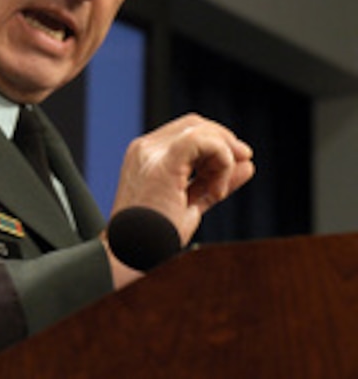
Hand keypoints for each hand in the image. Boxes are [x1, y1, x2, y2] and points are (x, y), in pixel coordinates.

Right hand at [103, 114, 254, 284]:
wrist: (133, 254)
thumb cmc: (154, 237)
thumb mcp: (191, 204)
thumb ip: (216, 182)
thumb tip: (246, 165)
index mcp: (147, 155)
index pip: (188, 130)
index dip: (217, 142)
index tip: (236, 165)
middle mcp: (146, 149)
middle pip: (196, 124)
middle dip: (225, 142)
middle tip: (242, 165)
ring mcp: (151, 154)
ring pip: (201, 131)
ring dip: (223, 157)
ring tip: (216, 191)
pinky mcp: (162, 164)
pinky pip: (203, 142)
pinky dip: (220, 160)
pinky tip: (215, 190)